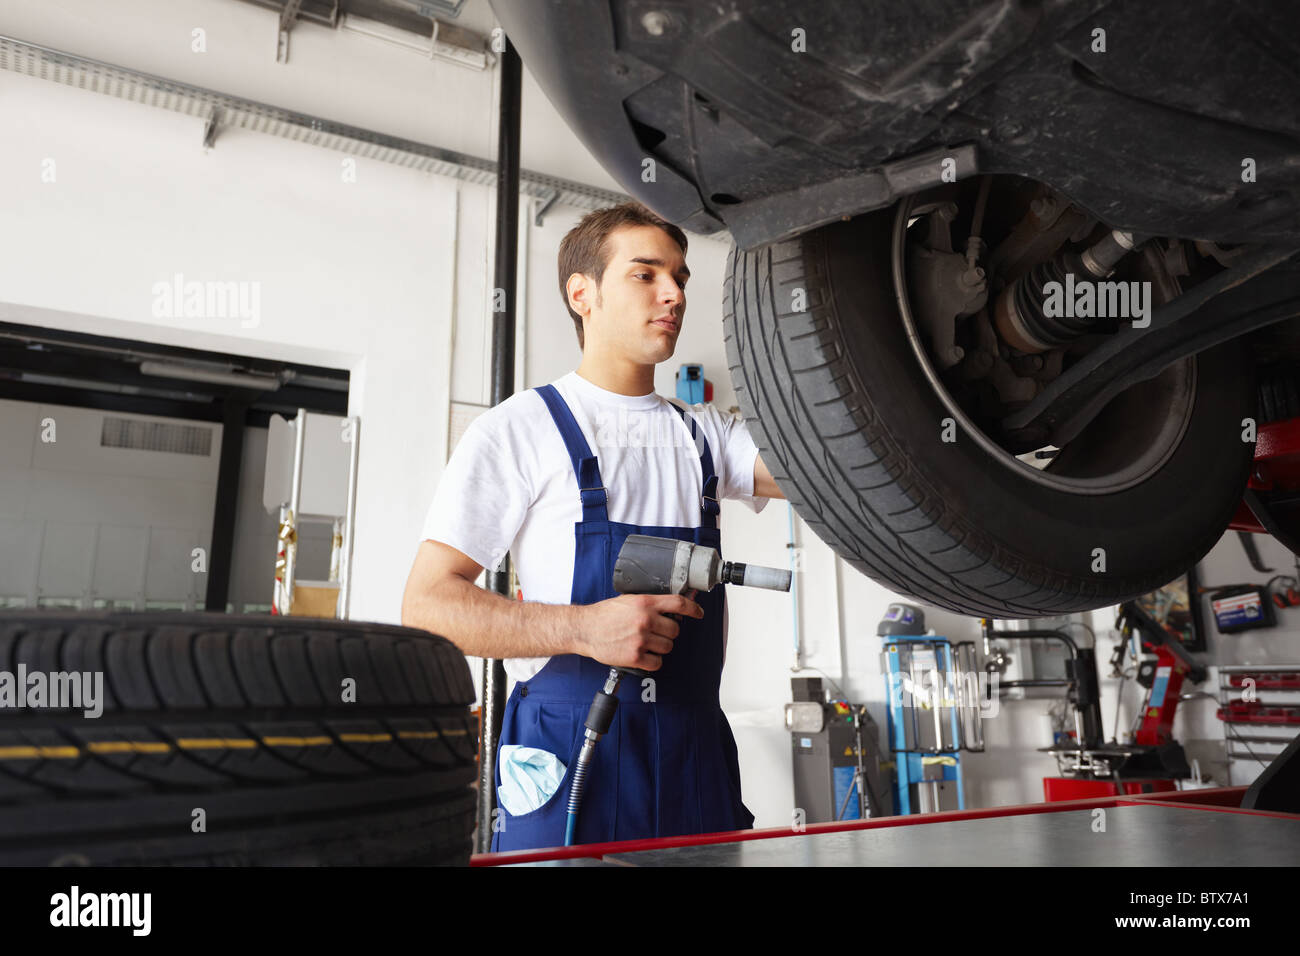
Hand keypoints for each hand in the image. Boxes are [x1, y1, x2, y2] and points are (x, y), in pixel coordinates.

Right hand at [575, 593, 704, 670]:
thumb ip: (649, 604)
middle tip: (656, 633)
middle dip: (668, 632)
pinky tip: (643, 655)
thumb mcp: (628, 601)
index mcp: (645, 603)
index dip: (693, 608)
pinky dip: (653, 661)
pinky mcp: (635, 656)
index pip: (678, 603)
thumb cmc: (604, 615)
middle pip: (675, 629)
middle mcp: (645, 620)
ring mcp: (641, 639)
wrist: (585, 629)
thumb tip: (670, 609)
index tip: (699, 612)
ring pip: (667, 647)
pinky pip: (657, 662)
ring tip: (646, 643)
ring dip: (660, 647)